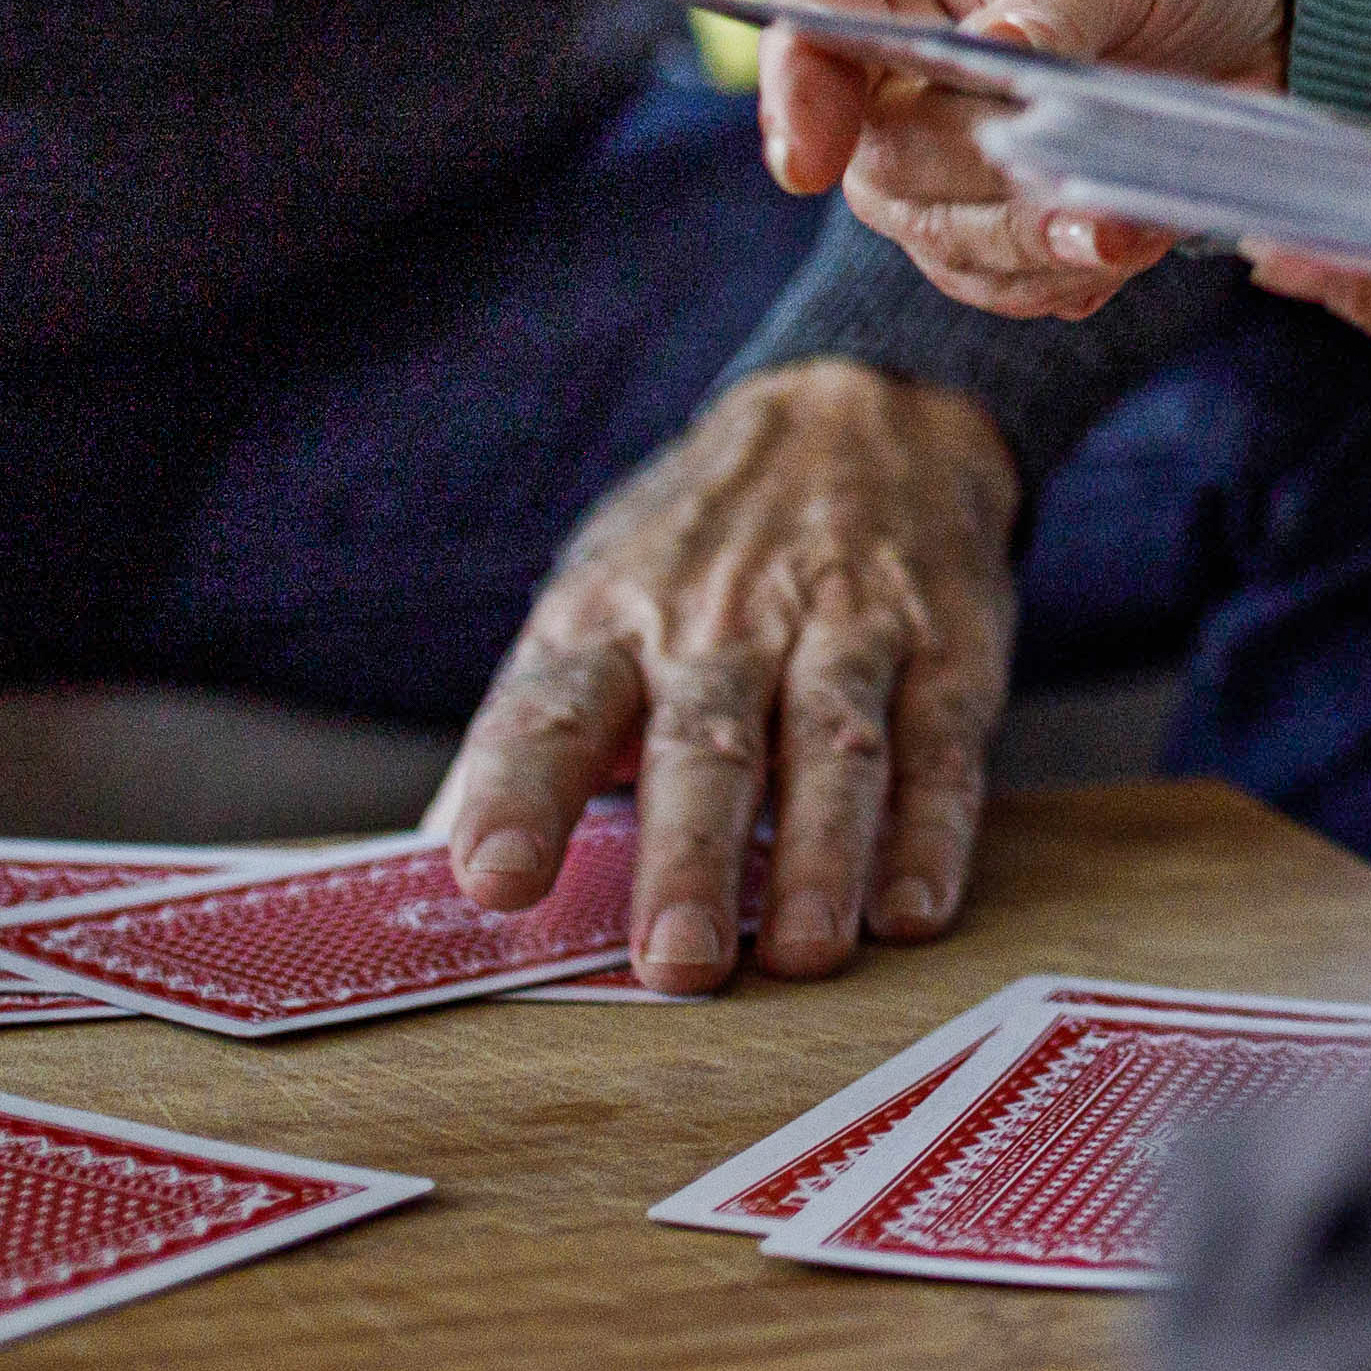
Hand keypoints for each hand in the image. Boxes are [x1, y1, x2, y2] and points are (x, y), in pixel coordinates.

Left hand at [429, 364, 1016, 985]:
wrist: (863, 410)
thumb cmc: (700, 549)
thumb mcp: (594, 604)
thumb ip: (528, 736)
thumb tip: (423, 862)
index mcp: (612, 621)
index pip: (550, 713)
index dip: (518, 797)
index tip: (491, 880)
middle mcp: (722, 624)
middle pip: (703, 746)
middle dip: (689, 856)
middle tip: (678, 960)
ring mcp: (845, 632)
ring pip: (831, 747)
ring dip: (820, 855)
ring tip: (805, 952)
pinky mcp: (946, 651)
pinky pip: (941, 747)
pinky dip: (932, 832)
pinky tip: (914, 906)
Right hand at [761, 0, 1296, 320]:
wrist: (1244, 2)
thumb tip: (1000, 51)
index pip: (808, 26)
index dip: (796, 95)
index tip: (810, 164)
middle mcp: (884, 73)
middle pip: (881, 161)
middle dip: (982, 181)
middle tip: (1081, 188)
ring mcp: (933, 160)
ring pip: (939, 237)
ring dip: (1035, 244)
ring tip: (1132, 226)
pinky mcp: (992, 224)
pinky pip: (1000, 282)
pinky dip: (1064, 273)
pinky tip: (1129, 238)